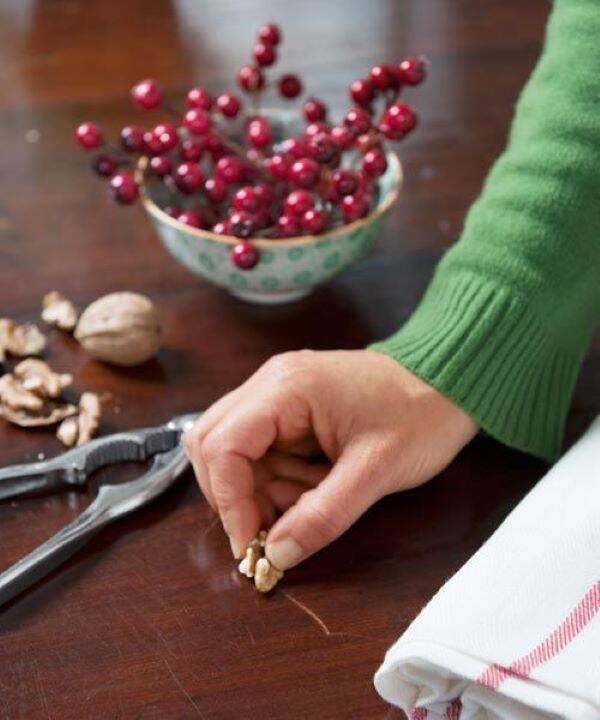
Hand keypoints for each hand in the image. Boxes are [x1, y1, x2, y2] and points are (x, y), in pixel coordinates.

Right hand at [184, 349, 476, 570]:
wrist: (447, 381)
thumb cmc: (419, 415)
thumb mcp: (376, 471)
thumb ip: (323, 515)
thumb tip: (277, 556)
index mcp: (286, 387)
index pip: (222, 445)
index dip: (229, 501)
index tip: (252, 544)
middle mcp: (270, 382)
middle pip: (213, 445)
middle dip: (237, 496)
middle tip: (275, 528)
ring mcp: (277, 392)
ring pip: (232, 450)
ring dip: (259, 488)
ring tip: (310, 498)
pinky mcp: (288, 406)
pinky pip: (259, 449)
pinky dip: (274, 478)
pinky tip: (312, 485)